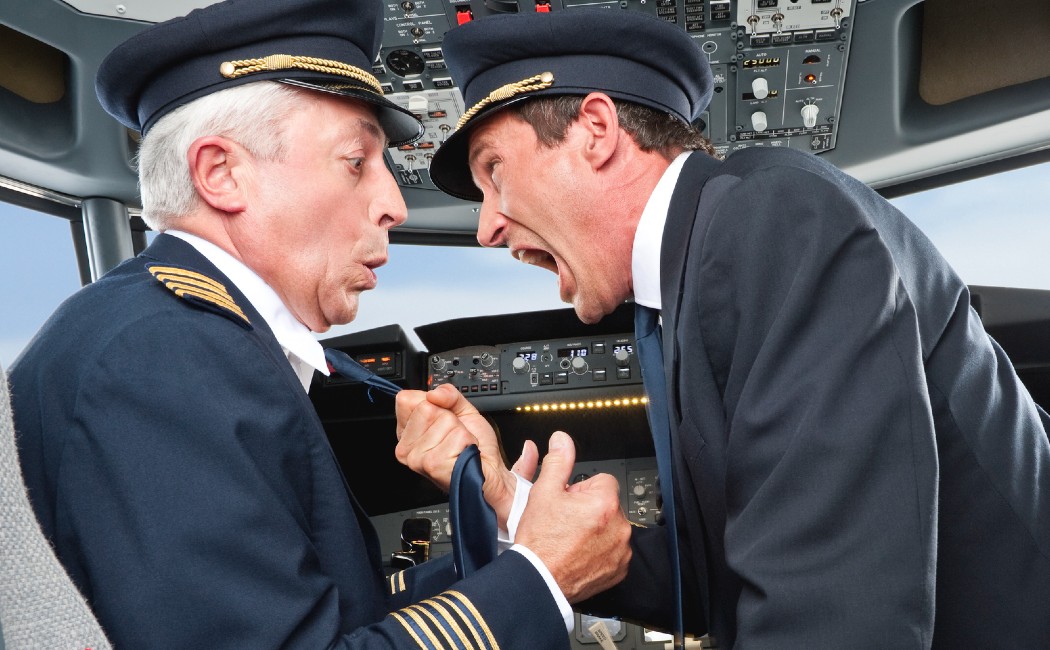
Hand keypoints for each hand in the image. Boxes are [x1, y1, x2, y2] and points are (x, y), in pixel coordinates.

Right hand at [395, 384, 529, 526]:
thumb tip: (433, 394)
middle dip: (450, 418)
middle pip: (427, 407)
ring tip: (459, 447)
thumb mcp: (462, 411)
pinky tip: (463, 455)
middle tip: (454, 436)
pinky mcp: (433, 465)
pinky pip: (457, 436)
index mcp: (407, 433)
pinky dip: (467, 442)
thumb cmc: (473, 448)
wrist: (489, 473)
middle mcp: (406, 448)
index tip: (443, 419)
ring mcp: (417, 458)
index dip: (432, 403)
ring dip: (461, 432)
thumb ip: (448, 394)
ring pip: (444, 421)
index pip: (406, 399)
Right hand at [515, 431, 631, 602]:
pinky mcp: (619, 570)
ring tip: (570, 539)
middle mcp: (619, 527)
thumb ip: (558, 462)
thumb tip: (562, 440)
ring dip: (595, 530)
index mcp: (605, 503)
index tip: (568, 502)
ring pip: (610, 528)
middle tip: (565, 522)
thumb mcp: (543, 493)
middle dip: (589, 509)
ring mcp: (621, 550)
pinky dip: (599, 552)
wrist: (538, 581)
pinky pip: (613, 551)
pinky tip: (578, 553)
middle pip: (607, 504)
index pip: (602, 481)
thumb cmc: (540, 542)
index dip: (581, 490)